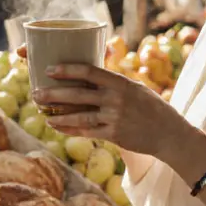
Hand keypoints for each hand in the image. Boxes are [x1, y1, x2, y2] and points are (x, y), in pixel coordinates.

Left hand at [32, 62, 198, 161]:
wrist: (169, 133)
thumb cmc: (150, 107)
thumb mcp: (134, 88)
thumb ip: (112, 82)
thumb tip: (88, 73)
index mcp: (120, 82)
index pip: (89, 71)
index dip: (67, 70)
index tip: (49, 70)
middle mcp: (116, 98)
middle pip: (78, 94)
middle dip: (53, 94)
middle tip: (36, 93)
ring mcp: (115, 117)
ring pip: (79, 116)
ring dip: (58, 115)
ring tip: (43, 114)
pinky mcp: (114, 135)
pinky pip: (87, 132)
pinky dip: (70, 129)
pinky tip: (58, 127)